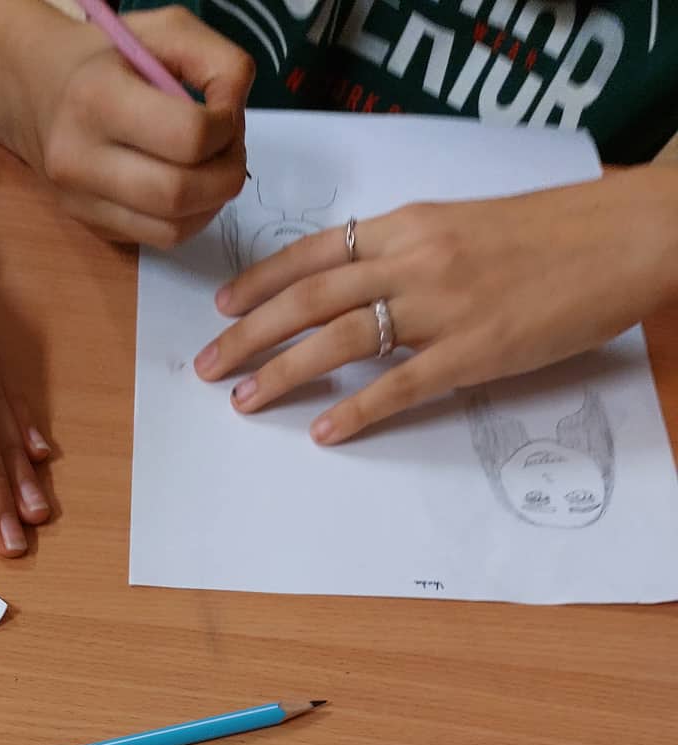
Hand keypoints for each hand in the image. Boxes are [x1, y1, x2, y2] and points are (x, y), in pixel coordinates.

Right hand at [15, 4, 252, 247]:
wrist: (35, 91)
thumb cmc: (106, 56)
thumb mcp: (164, 31)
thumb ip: (217, 61)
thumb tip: (237, 114)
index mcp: (97, 98)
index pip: (187, 136)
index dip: (226, 129)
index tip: (225, 113)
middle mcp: (81, 159)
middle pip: (180, 193)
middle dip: (226, 174)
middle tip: (229, 149)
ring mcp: (82, 202)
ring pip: (174, 228)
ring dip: (212, 202)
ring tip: (212, 168)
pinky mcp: (93, 227)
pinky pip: (160, 239)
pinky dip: (190, 218)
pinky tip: (190, 188)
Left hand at [195, 167, 677, 443]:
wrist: (627, 234)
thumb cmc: (553, 233)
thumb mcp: (467, 226)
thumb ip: (410, 252)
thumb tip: (362, 283)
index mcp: (411, 223)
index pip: (315, 251)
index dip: (261, 281)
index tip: (223, 308)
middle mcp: (414, 258)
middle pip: (308, 298)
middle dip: (248, 335)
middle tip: (205, 366)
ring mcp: (443, 305)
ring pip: (339, 339)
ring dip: (283, 373)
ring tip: (243, 400)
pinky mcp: (475, 350)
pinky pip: (400, 385)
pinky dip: (356, 410)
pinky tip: (323, 432)